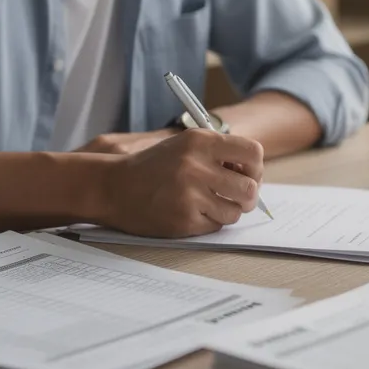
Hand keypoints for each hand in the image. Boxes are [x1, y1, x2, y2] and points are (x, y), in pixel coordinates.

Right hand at [95, 129, 263, 237]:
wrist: (112, 187)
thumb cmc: (153, 167)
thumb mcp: (185, 146)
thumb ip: (218, 154)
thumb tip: (254, 174)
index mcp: (200, 141)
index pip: (253, 153)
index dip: (255, 168)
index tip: (245, 174)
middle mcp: (197, 165)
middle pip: (249, 188)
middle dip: (246, 197)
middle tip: (234, 197)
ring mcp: (190, 194)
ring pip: (234, 211)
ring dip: (226, 211)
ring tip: (208, 205)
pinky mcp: (183, 219)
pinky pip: (215, 226)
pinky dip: (208, 222)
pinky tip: (190, 212)